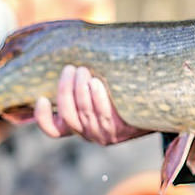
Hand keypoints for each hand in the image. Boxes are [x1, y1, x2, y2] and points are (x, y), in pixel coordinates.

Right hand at [34, 65, 149, 144]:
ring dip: (80, 89)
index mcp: (77, 127)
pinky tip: (96, 83)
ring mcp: (104, 134)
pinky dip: (97, 97)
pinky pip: (104, 115)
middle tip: (71, 68)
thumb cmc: (118, 95)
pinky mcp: (121, 131)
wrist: (153, 110)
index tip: (40, 98)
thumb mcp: (96, 93)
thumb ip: (80, 85)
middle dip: (65, 90)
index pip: (53, 130)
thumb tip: (65, 59)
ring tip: (83, 70)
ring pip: (84, 112)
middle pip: (67, 115)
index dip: (43, 117)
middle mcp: (88, 133)